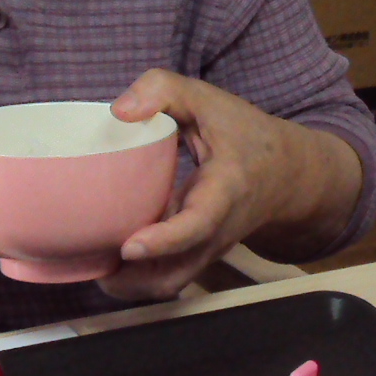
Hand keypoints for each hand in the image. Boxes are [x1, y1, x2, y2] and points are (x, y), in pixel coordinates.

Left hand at [98, 71, 360, 301]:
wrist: (286, 174)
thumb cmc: (243, 134)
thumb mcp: (208, 99)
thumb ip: (163, 90)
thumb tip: (117, 112)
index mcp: (225, 191)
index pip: (199, 225)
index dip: (165, 241)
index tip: (129, 247)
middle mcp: (216, 231)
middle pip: (175, 275)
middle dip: (131, 280)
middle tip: (90, 260)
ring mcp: (206, 249)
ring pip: (167, 285)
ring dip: (127, 284)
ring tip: (89, 261)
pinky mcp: (195, 255)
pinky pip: (165, 278)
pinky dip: (134, 277)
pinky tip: (103, 256)